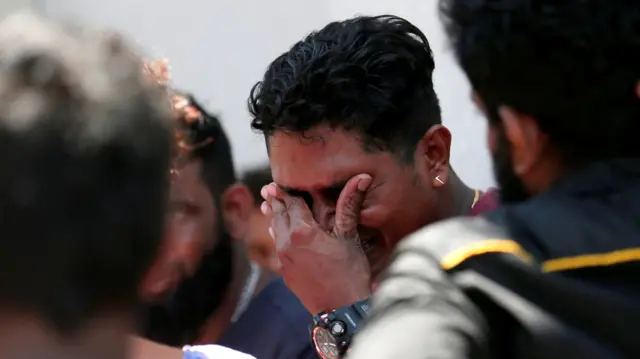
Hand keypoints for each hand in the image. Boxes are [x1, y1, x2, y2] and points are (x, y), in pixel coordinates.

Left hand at [261, 174, 372, 313]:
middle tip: (268, 189)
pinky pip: (278, 247)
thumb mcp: (350, 236)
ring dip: (273, 217)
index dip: (287, 191)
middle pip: (278, 216)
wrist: (341, 310)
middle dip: (275, 201)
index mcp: (302, 231)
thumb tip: (362, 177)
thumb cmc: (350, 273)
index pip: (292, 203)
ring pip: (275, 232)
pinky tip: (277, 232)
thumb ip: (349, 205)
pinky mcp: (285, 273)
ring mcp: (284, 259)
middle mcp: (287, 243)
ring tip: (267, 205)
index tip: (277, 182)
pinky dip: (277, 235)